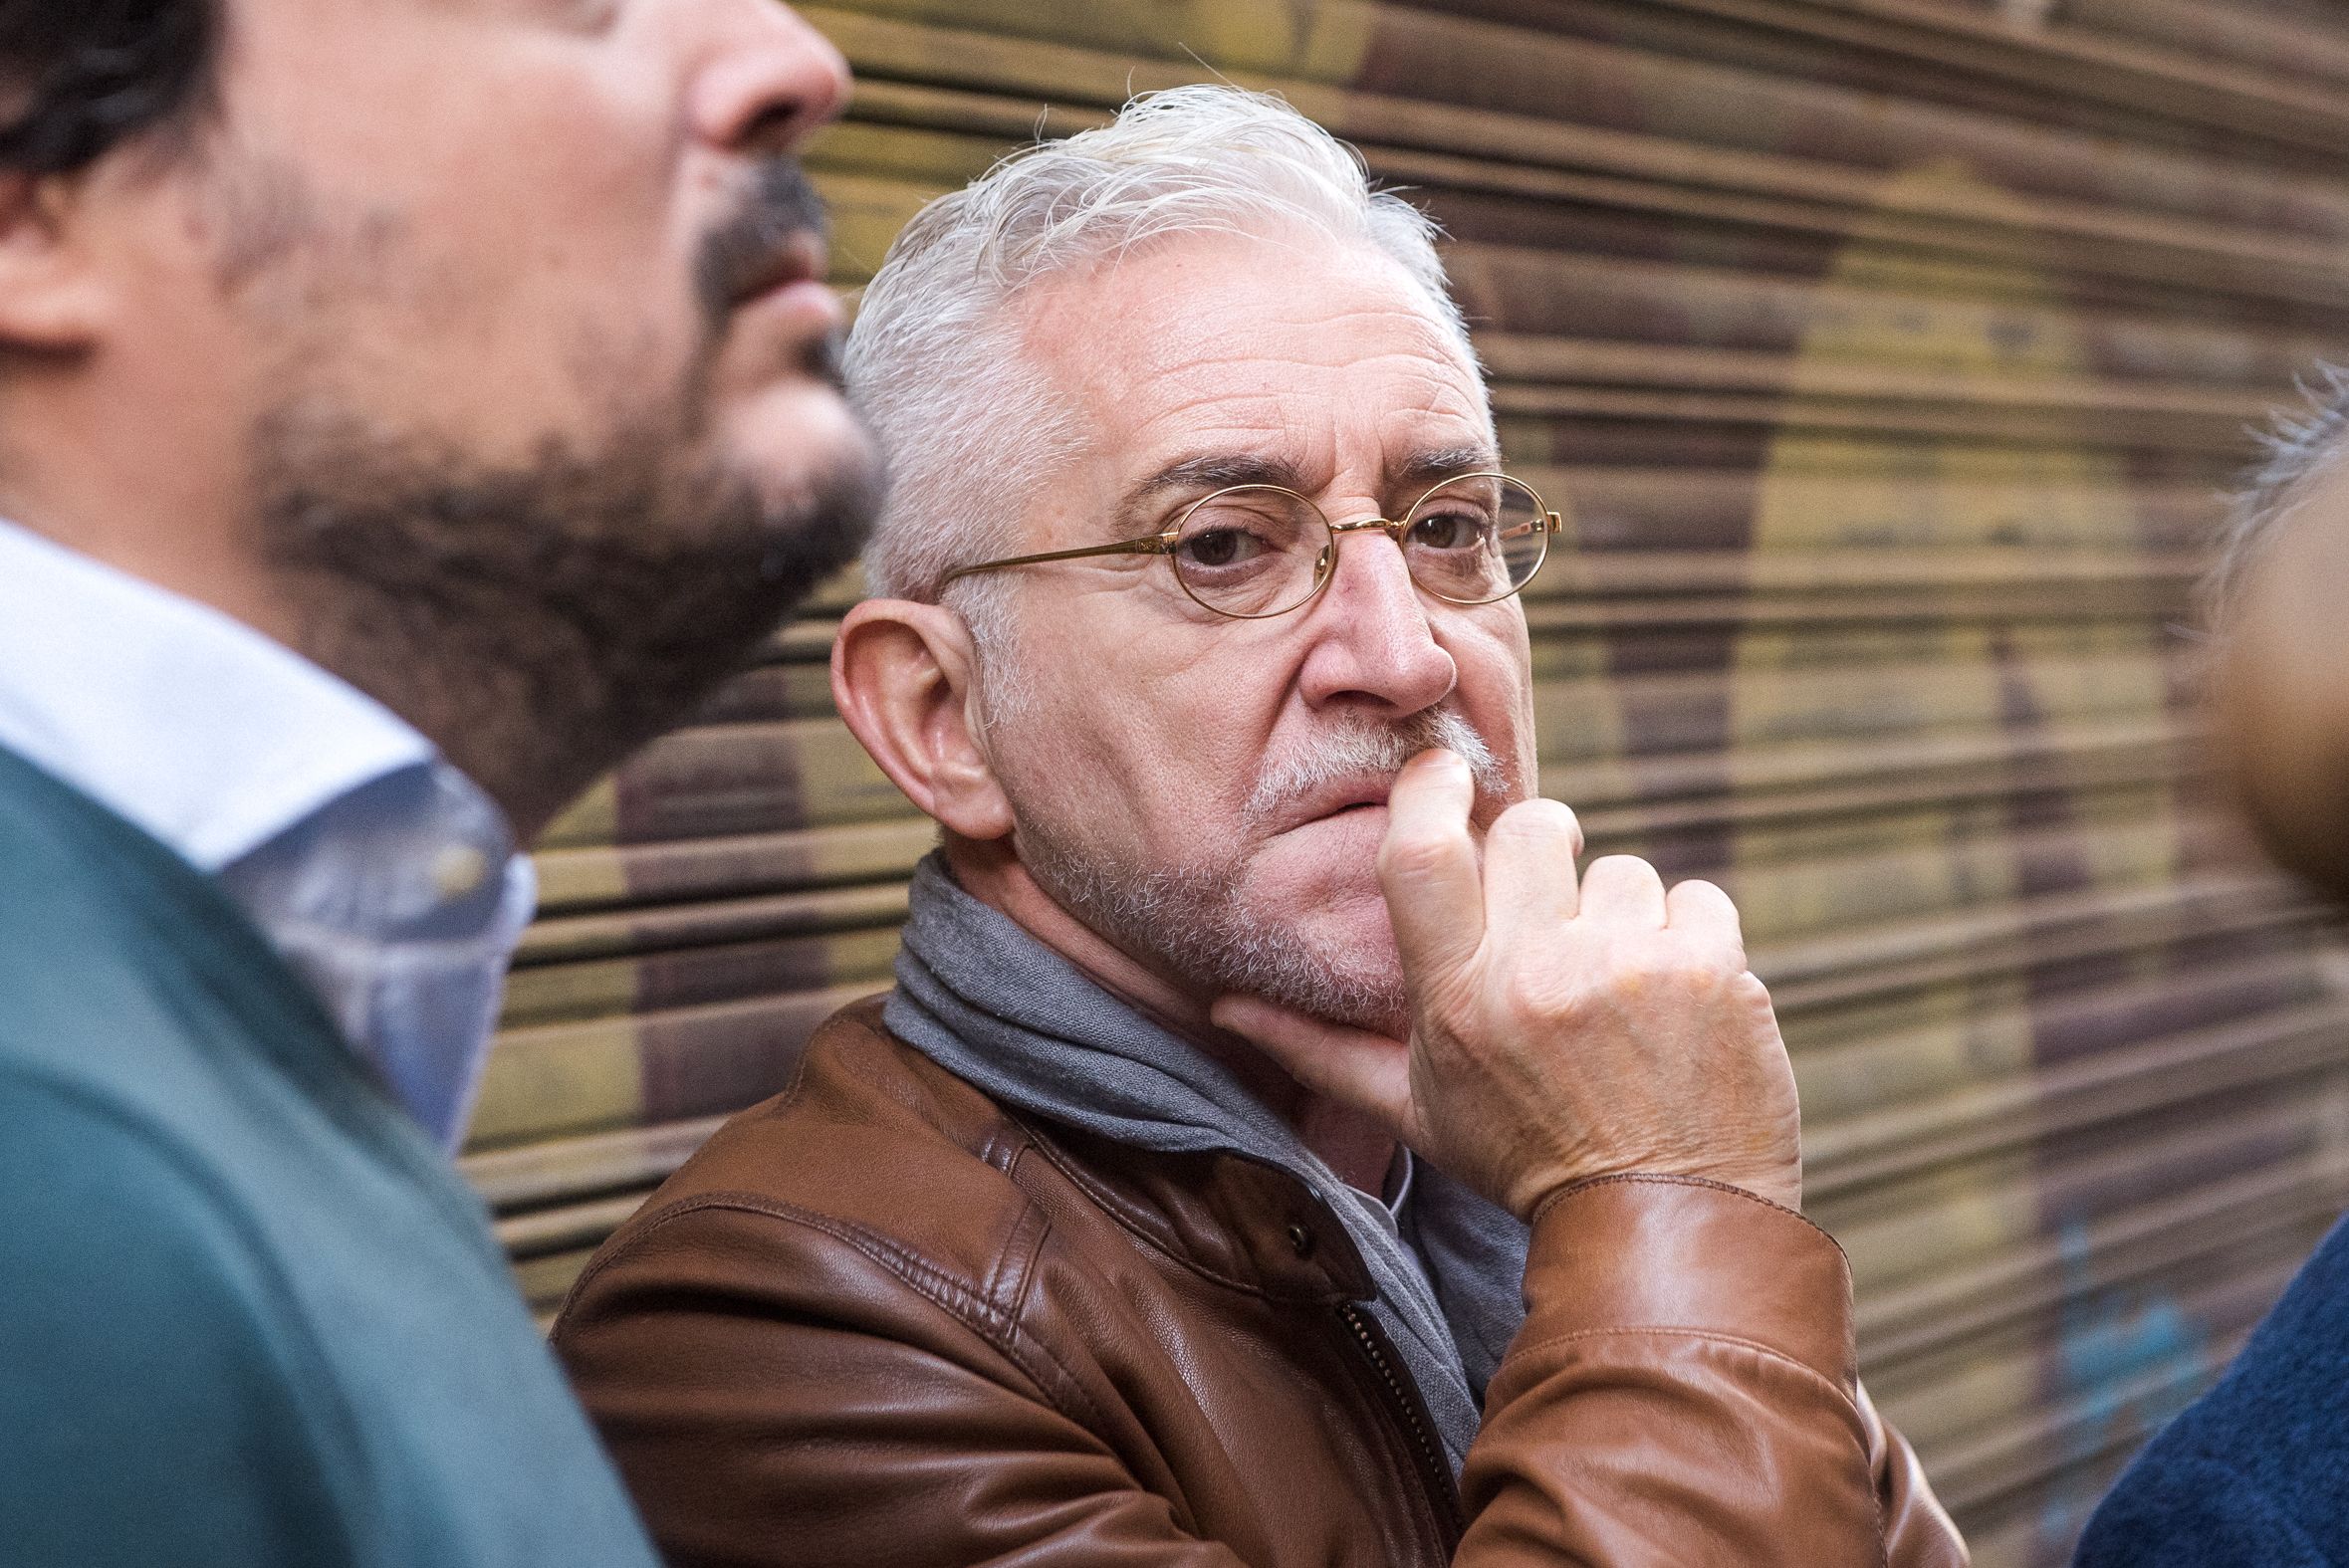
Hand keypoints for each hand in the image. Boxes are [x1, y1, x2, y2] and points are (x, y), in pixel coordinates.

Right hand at [1212, 749, 1801, 1220]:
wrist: (1668, 1230)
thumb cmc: (1530, 1163)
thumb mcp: (1416, 1112)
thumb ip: (1322, 1051)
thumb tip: (1225, 1007)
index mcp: (1457, 1001)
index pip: (1423, 851)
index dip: (1431, 789)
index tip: (1445, 773)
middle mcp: (1538, 975)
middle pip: (1531, 827)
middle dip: (1544, 852)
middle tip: (1553, 910)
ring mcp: (1631, 969)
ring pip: (1622, 869)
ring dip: (1623, 919)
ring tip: (1622, 995)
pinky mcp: (1715, 971)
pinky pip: (1696, 897)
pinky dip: (1692, 942)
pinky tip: (1678, 1008)